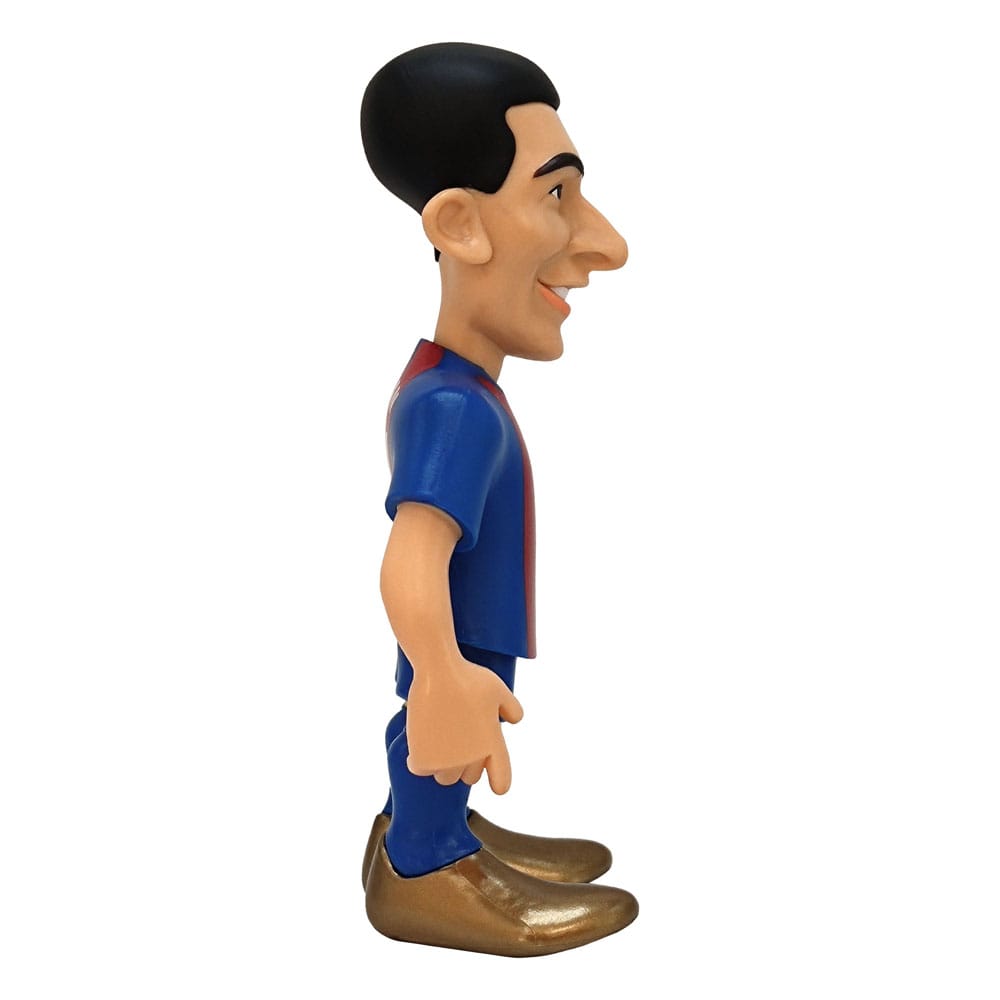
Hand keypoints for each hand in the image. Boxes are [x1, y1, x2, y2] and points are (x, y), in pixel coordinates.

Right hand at [405, 656, 523, 793]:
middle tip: (458, 742)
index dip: (499, 783)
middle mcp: (472, 757)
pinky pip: (421, 769)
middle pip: (469, 778)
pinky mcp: (423, 757)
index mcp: (493, 744)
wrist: (438, 671)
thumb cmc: (468, 677)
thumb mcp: (499, 689)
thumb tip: (514, 720)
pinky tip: (421, 746)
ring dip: (442, 765)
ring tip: (439, 744)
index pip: (502, 780)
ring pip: (445, 777)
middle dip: (465, 764)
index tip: (496, 785)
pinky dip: (419, 760)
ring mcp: (447, 759)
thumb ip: (512, 707)